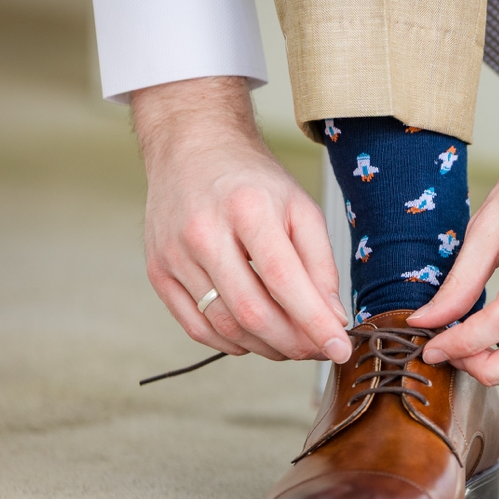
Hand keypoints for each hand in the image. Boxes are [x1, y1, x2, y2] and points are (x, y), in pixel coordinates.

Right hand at [132, 76, 351, 362]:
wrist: (191, 148)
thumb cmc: (252, 181)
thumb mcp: (300, 208)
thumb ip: (320, 264)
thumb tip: (332, 320)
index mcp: (247, 209)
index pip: (283, 281)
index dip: (314, 322)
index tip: (340, 348)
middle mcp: (203, 232)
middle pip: (252, 312)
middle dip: (293, 343)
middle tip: (318, 349)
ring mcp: (174, 254)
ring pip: (225, 326)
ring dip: (266, 347)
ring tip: (292, 343)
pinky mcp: (158, 271)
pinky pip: (197, 327)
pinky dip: (232, 343)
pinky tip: (255, 337)